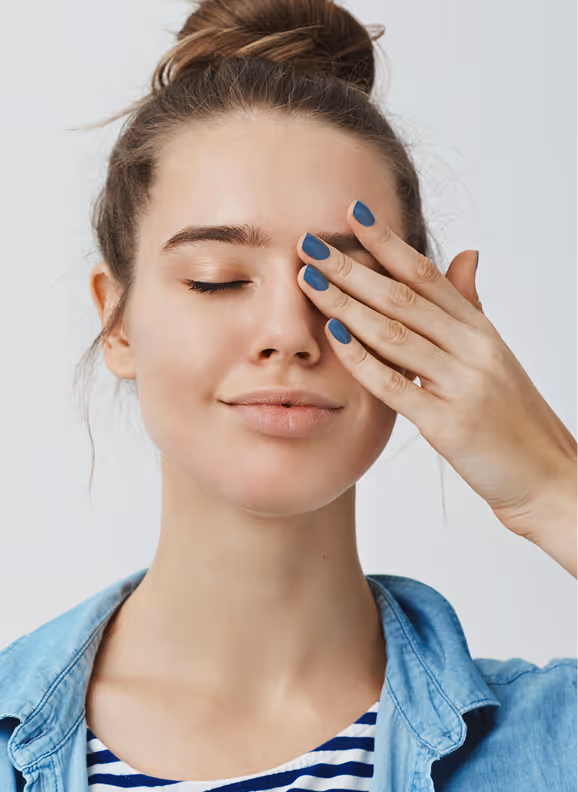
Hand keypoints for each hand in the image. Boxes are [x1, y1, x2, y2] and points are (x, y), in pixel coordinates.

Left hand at [296, 201, 576, 569]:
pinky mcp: (449, 424)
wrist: (547, 477)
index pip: (427, 275)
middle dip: (352, 268)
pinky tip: (333, 338)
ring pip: (396, 333)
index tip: (351, 214)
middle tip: (310, 243)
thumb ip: (470, 309)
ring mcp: (463, 384)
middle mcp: (473, 349)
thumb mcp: (494, 358)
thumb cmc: (514, 421)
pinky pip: (397, 385)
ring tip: (309, 282)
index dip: (388, 242)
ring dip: (346, 305)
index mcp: (480, 331)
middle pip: (403, 297)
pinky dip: (362, 359)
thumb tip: (466, 254)